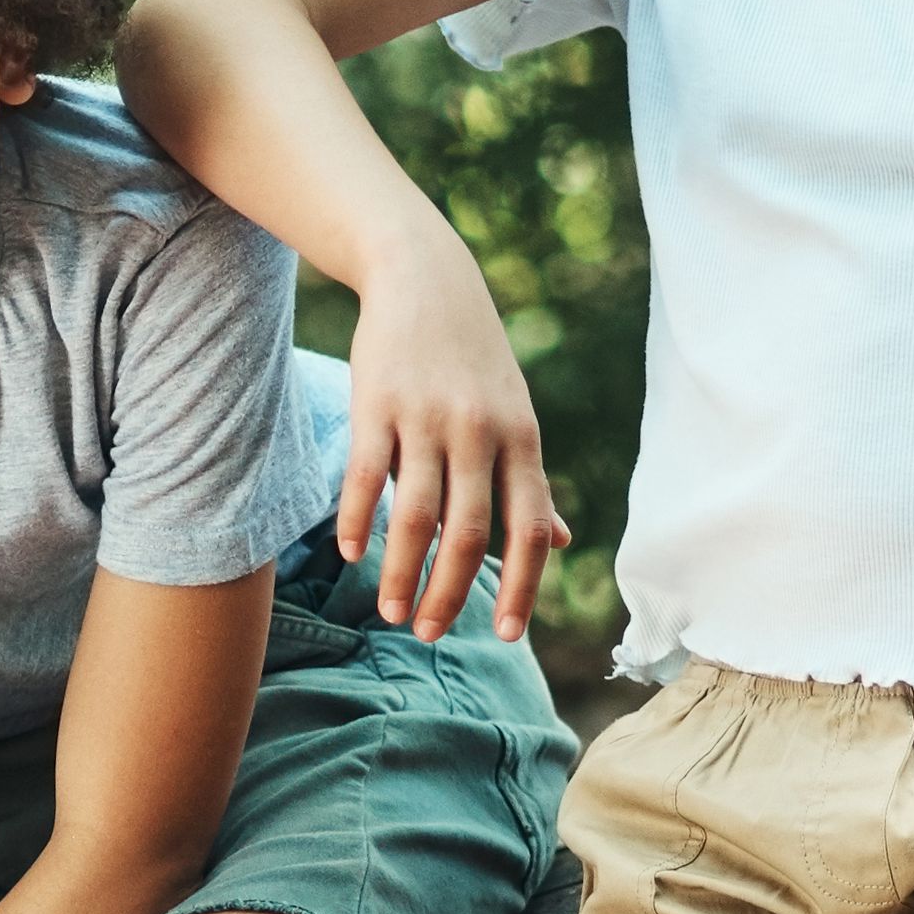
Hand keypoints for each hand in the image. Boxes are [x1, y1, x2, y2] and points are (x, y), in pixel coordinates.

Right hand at [335, 236, 565, 647]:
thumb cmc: (474, 359)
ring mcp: (427, 419)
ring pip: (416, 516)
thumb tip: (561, 541)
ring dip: (402, 573)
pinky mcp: (377, 404)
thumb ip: (530, 481)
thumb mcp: (515, 415)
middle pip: (470, 534)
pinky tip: (351, 555)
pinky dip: (356, 520)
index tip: (506, 635)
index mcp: (522, 442)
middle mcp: (480, 434)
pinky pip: (366, 476)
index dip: (521, 587)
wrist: (425, 277)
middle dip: (450, 594)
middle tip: (429, 634)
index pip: (530, 530)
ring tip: (391, 611)